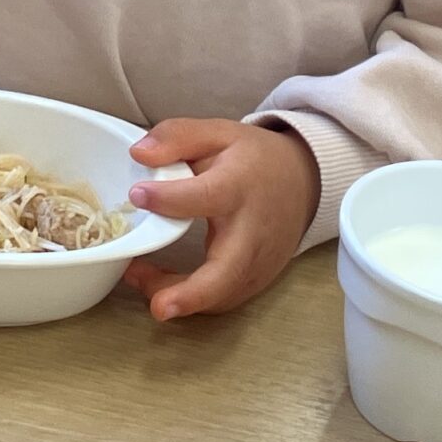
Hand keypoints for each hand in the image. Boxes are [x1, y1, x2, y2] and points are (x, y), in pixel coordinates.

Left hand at [125, 120, 320, 321]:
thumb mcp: (218, 134)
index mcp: (240, 186)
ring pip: (220, 294)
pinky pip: (222, 299)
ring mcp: (258, 261)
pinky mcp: (256, 280)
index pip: (207, 195)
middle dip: (193, 294)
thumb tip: (138, 154)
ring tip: (138, 277)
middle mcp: (252, 231)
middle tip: (160, 307)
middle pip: (228, 271)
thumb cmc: (253, 159)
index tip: (137, 195)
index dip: (171, 199)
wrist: (304, 181)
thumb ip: (177, 137)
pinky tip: (160, 284)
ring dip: (179, 297)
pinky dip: (190, 299)